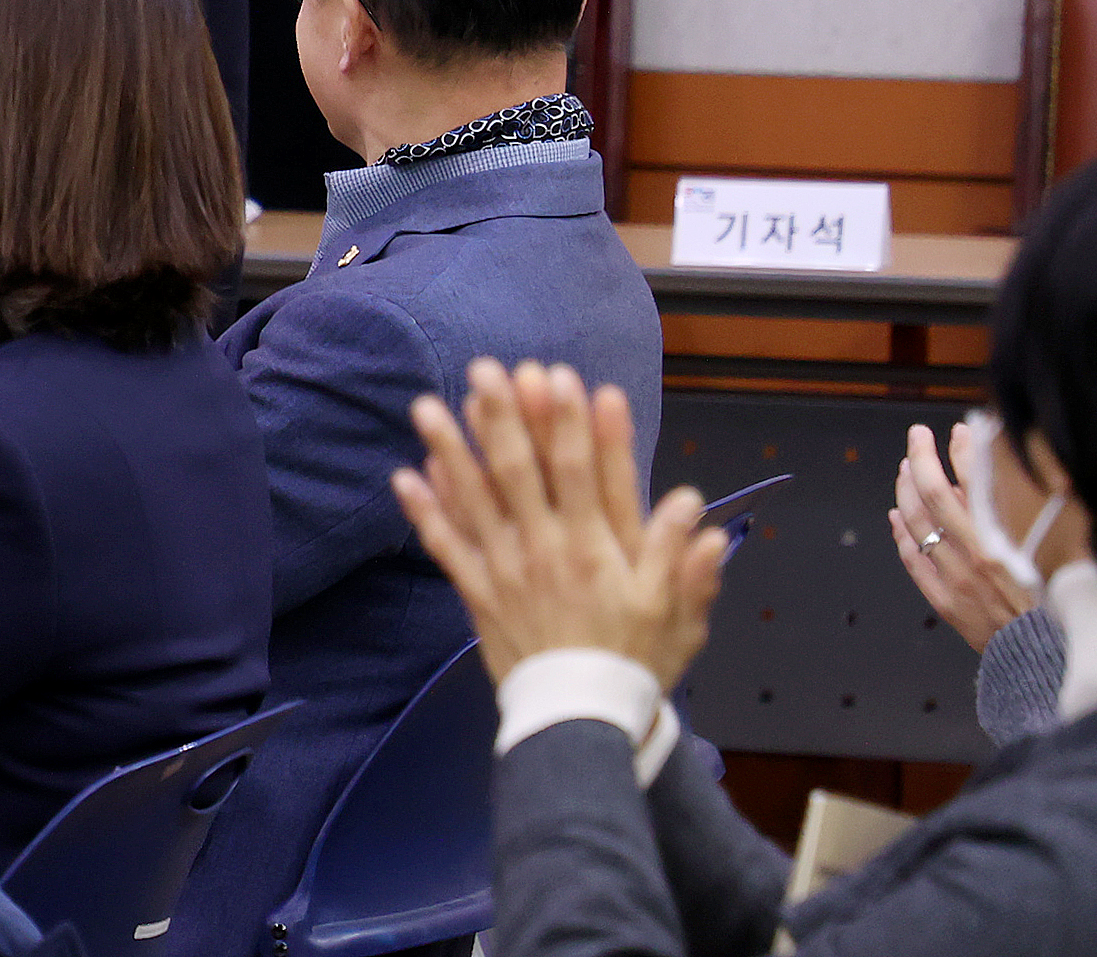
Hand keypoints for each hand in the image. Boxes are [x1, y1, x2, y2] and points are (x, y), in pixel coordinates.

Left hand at [391, 358, 726, 688]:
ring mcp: (507, 570)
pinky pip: (446, 547)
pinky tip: (405, 475)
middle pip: (523, 472)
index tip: (571, 380)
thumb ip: (683, 561)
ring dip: (451, 449)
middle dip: (506, 416)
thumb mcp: (675, 617)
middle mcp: (548, 550)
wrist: (579, 726)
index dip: (579, 426)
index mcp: (598, 550)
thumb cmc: (632, 666)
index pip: (588, 475)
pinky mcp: (478, 594)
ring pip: (476, 499)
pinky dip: (425, 511)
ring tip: (429, 406)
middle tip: (490, 368)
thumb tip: (691, 505)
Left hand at [889, 420, 1037, 651]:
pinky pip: (913, 560)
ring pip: (917, 525)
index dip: (963, 450)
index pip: (975, 481)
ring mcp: (955, 580)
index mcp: (1007, 542)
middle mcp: (976, 557)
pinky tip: (897, 516)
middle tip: (918, 436)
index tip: (958, 430)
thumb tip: (999, 473)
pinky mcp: (945, 601)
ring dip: (907, 491)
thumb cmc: (1056, 604)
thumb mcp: (1049, 552)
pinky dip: (902, 534)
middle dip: (922, 458)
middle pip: (934, 495)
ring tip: (906, 469)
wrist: (1047, 659)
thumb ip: (1021, 514)